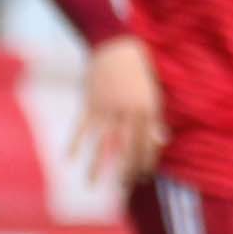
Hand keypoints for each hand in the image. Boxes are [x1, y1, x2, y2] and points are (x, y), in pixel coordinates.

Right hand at [76, 36, 165, 181]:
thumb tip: (162, 141)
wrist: (115, 46)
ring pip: (102, 142)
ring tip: (91, 184)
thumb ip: (155, 117)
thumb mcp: (153, 92)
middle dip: (124, 170)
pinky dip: (75, 142)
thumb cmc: (138, 71)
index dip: (146, 162)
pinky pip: (82, 127)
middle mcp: (128, 110)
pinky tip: (70, 158)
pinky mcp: (90, 102)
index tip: (143, 177)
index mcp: (147, 108)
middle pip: (126, 147)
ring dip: (97, 165)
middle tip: (122, 188)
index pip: (147, 143)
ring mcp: (107, 107)